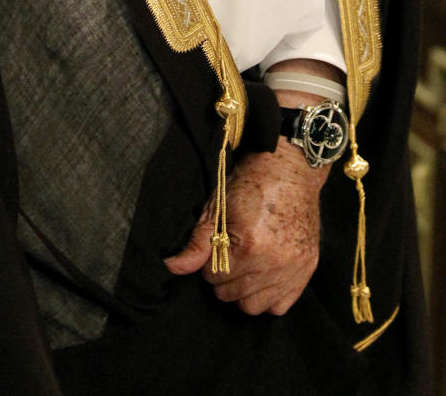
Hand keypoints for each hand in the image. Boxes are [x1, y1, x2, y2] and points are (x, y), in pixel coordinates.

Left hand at [163, 141, 327, 314]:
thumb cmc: (249, 185)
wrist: (289, 170)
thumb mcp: (217, 208)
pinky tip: (261, 276)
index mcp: (249, 245)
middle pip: (231, 294)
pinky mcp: (306, 271)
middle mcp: (273, 263)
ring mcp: (293, 270)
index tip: (216, 245)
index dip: (208, 261)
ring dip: (242, 290)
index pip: (213, 276)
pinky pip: (279, 306)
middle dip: (223, 277)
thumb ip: (196, 243)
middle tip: (228, 254)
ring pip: (253, 306)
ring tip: (243, 266)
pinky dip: (267, 297)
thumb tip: (171, 267)